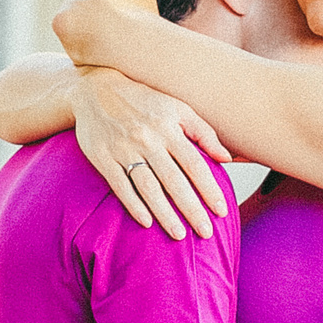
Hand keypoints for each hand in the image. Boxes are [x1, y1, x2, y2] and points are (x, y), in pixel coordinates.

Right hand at [73, 67, 232, 238]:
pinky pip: (120, 186)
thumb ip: (203, 132)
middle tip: (206, 232)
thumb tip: (227, 158)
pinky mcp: (102, 158)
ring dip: (164, 213)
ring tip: (179, 234)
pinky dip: (133, 205)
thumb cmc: (144, 99)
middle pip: (174, 181)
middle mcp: (148, 140)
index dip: (209, 189)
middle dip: (191, 209)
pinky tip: (146, 222)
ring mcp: (123, 150)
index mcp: (169, 128)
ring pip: (148, 187)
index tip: (221, 210)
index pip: (194, 165)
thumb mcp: (177, 107)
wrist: (95, 88)